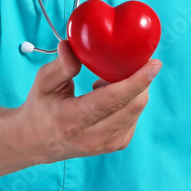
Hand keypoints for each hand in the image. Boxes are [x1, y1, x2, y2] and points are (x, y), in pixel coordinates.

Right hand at [18, 40, 160, 165]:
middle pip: (132, 106)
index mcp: (72, 120)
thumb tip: (72, 45)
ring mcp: (105, 145)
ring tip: (109, 80)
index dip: (137, 80)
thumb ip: (61, 65)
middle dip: (143, 80)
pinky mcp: (114, 146)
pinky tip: (112, 95)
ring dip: (133, 90)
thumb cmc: (40, 108)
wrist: (35, 142)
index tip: (154, 63)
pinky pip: (133, 118)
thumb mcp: (42, 82)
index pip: (112, 99)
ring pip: (136, 111)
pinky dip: (130, 101)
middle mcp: (92, 137)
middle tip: (140, 59)